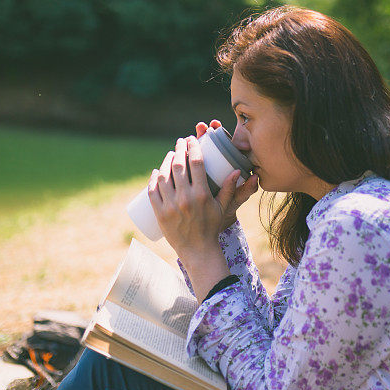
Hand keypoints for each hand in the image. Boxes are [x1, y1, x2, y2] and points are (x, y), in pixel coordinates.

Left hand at [148, 121, 258, 254]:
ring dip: (166, 161)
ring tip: (170, 155)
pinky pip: (152, 191)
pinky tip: (157, 171)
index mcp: (202, 194)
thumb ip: (229, 188)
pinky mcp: (160, 213)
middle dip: (179, 149)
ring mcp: (170, 206)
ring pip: (164, 176)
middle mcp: (185, 198)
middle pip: (178, 166)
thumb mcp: (222, 207)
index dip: (193, 147)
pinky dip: (153, 179)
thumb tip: (237, 169)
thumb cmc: (211, 227)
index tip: (192, 139)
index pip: (196, 163)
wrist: (197, 250)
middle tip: (180, 143)